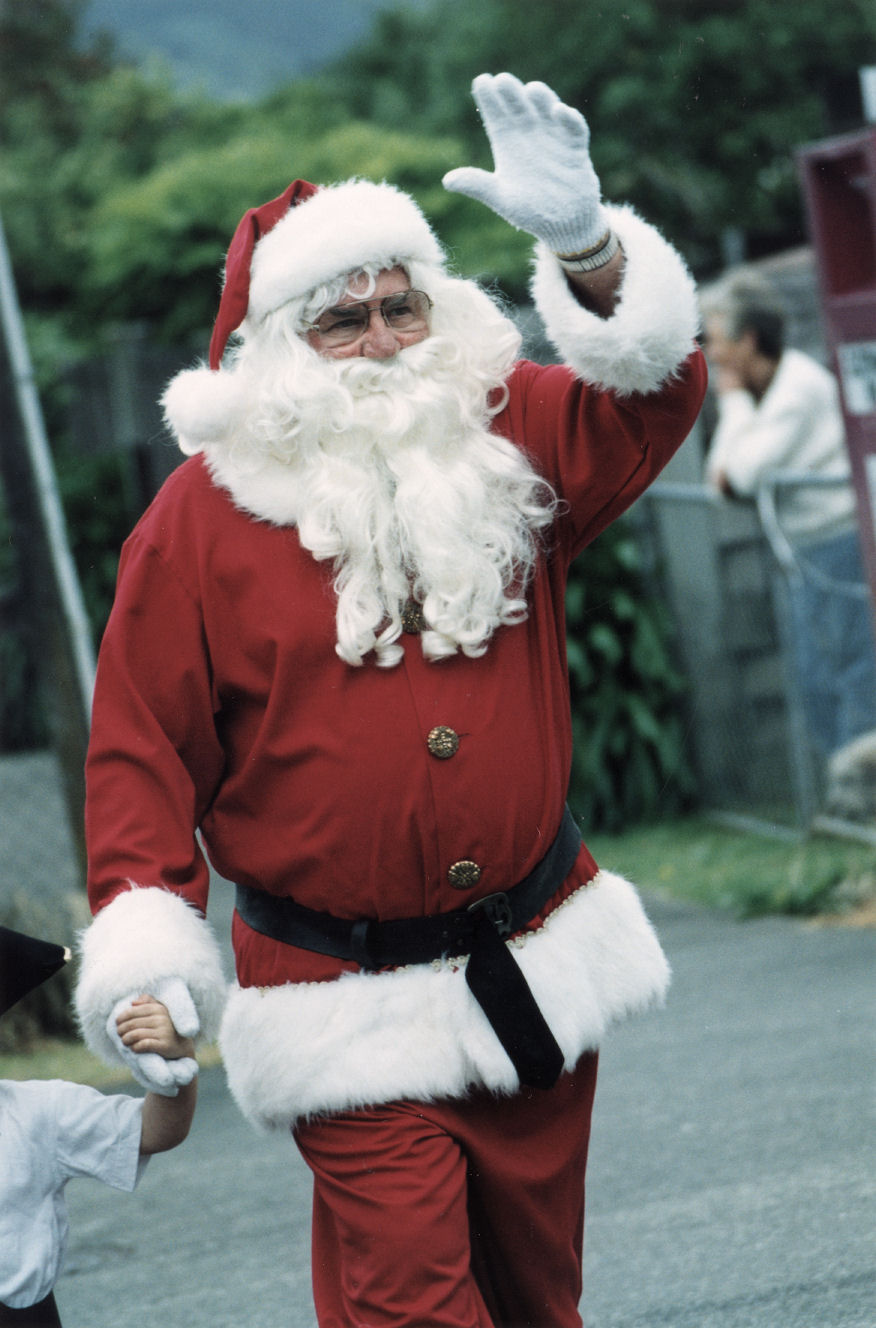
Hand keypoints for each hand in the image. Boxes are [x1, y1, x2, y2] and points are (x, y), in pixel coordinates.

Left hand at [116, 995, 196, 1059]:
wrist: (181, 1046)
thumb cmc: (164, 1027)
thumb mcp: (159, 1011)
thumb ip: (147, 1002)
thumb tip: (133, 1002)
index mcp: (159, 1008)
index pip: (133, 1011)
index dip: (122, 1017)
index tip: (117, 1023)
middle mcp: (162, 1018)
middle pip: (132, 1024)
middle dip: (121, 1030)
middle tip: (120, 1035)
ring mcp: (164, 1031)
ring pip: (135, 1035)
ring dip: (126, 1040)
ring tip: (125, 1042)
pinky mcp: (164, 1045)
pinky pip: (143, 1045)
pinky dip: (134, 1047)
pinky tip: (134, 1048)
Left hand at [443, 72, 607, 256]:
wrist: (565, 223)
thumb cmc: (531, 211)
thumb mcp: (502, 199)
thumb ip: (478, 186)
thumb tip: (447, 181)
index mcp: (508, 144)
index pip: (496, 115)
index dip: (489, 98)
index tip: (481, 81)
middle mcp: (530, 135)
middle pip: (519, 106)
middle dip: (511, 92)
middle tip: (502, 81)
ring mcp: (554, 137)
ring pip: (546, 109)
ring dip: (540, 98)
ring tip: (530, 90)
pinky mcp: (575, 147)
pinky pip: (574, 128)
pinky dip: (569, 118)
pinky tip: (558, 112)